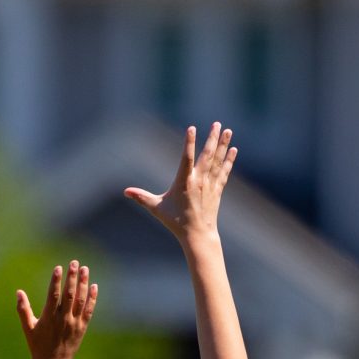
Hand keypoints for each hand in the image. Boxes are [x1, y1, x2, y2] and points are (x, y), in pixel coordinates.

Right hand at [16, 260, 96, 358]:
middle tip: (74, 263)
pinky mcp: (82, 328)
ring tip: (85, 269)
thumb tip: (18, 292)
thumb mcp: (28, 328)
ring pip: (80, 300)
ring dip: (83, 284)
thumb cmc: (38, 346)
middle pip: (69, 295)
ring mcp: (74, 323)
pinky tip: (94, 286)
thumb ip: (23, 309)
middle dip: (72, 277)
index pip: (53, 295)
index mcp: (48, 318)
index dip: (56, 281)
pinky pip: (89, 311)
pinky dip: (92, 298)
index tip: (58, 268)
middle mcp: (63, 319)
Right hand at [125, 123, 236, 248]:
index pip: (186, 158)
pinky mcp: (217, 190)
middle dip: (212, 138)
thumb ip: (141, 197)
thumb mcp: (157, 208)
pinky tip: (233, 150)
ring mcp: (210, 185)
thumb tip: (125, 191)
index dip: (189, 142)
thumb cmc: (175, 221)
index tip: (191, 128)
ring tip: (227, 130)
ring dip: (223, 145)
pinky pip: (224, 172)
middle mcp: (199, 181)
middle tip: (217, 124)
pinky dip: (228, 160)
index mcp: (184, 182)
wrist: (197, 235)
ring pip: (217, 161)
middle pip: (207, 155)